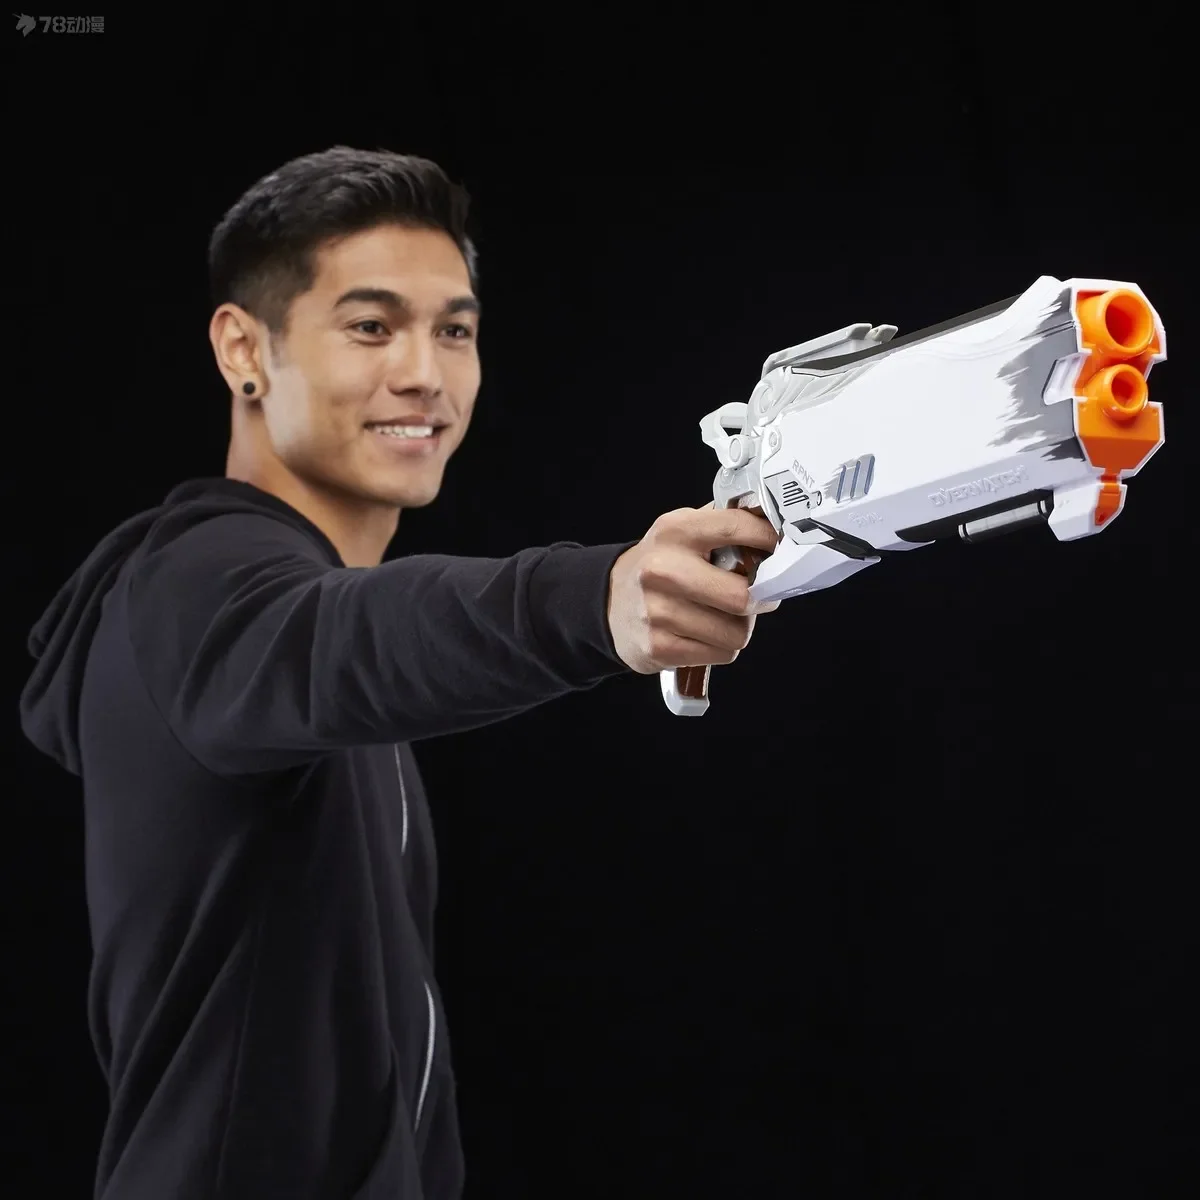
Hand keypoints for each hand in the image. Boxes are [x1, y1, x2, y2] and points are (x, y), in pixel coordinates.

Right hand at [607, 505, 781, 674]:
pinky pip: (722, 654)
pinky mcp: (659, 647)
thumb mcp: (684, 530)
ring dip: (738, 627)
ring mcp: (658, 612)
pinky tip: (703, 633)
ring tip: (720, 615)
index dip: (769, 541)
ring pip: (736, 632)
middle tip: (753, 595)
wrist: (609, 601)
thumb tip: (776, 521)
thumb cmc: (660, 565)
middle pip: (742, 596)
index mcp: (675, 531)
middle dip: (757, 599)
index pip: (739, 528)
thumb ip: (726, 522)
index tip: (778, 548)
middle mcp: (663, 569)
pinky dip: (720, 647)